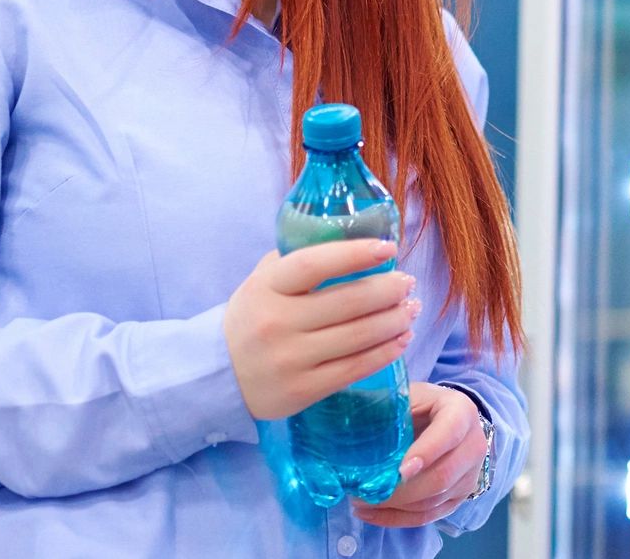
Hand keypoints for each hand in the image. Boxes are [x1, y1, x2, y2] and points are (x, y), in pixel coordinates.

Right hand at [222, 240, 419, 420]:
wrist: (218, 375)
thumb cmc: (253, 317)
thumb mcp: (262, 281)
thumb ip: (297, 260)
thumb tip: (351, 238)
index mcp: (267, 287)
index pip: (315, 264)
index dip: (355, 254)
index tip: (388, 248)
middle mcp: (277, 323)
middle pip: (348, 302)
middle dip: (388, 290)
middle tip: (407, 283)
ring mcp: (290, 359)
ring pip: (358, 336)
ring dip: (394, 320)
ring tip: (411, 309)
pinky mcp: (302, 390)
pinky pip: (354, 369)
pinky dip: (385, 352)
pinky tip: (401, 339)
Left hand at [351, 382, 488, 527]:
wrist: (443, 418)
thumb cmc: (419, 404)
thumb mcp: (406, 396)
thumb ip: (388, 408)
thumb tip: (354, 426)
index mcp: (461, 411)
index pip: (449, 434)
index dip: (426, 453)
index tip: (399, 471)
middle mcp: (473, 445)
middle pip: (442, 476)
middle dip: (401, 491)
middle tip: (365, 493)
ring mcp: (470, 475)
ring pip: (434, 501)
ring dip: (395, 506)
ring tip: (360, 501)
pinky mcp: (459, 497)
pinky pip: (428, 516)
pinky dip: (398, 518)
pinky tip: (371, 514)